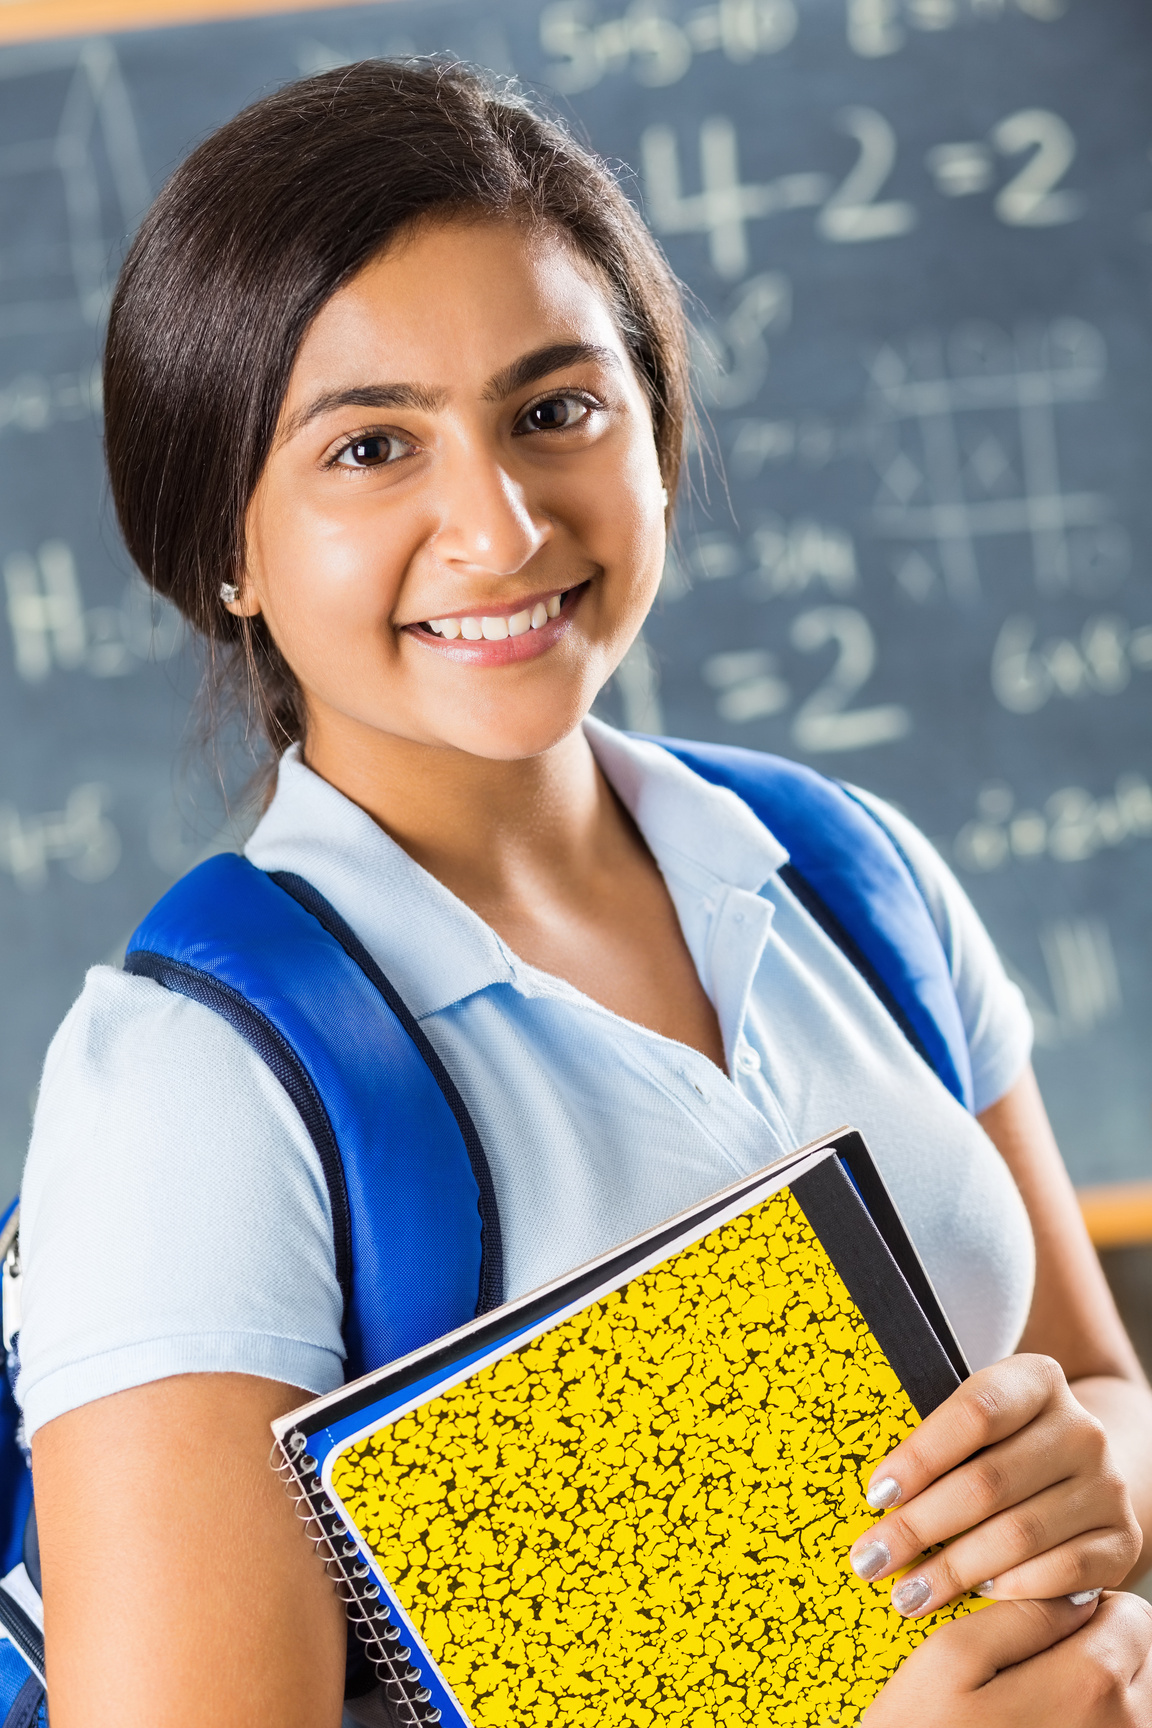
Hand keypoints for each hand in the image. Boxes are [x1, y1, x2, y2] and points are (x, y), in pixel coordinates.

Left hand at [848, 1354, 1140, 1615]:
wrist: (1082, 1473)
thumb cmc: (1002, 1445)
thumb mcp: (976, 1423)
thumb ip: (936, 1439)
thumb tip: (875, 1493)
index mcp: (1038, 1380)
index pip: (974, 1414)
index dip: (920, 1456)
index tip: (875, 1495)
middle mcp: (1082, 1429)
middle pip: (987, 1482)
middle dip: (919, 1527)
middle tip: (870, 1560)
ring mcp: (1107, 1486)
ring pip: (1018, 1534)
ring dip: (953, 1571)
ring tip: (905, 1593)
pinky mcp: (1121, 1540)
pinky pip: (1059, 1574)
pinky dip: (1011, 1589)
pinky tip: (974, 1599)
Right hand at [860, 1593, 1151, 1726]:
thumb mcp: (952, 1657)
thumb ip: (1021, 1615)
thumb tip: (1075, 1595)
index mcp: (1090, 1684)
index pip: (1129, 1613)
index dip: (1085, 1603)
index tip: (1041, 1619)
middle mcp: (1122, 1727)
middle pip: (1142, 1654)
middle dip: (1102, 1641)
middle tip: (1040, 1655)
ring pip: (1139, 1694)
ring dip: (1104, 1682)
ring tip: (1042, 1693)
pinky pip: (1122, 1727)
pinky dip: (1096, 1716)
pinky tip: (1046, 1722)